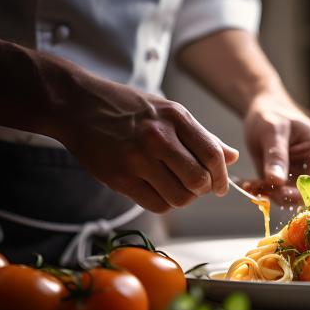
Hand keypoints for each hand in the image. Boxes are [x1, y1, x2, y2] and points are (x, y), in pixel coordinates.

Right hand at [55, 77, 237, 212]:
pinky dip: (163, 203)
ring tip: (175, 187)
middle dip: (203, 189)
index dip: (221, 176)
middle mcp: (158, 137)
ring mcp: (137, 159)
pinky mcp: (119, 178)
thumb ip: (201, 136)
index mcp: (175, 117)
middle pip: (198, 180)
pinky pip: (156, 205)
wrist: (76, 104)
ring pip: (179, 197)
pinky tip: (157, 190)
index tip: (219, 186)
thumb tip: (232, 157)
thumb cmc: (128, 108)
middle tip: (196, 187)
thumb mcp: (169, 111)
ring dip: (183, 198)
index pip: (212, 155)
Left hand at [242, 91, 309, 204]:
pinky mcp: (286, 182)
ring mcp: (301, 177)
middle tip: (263, 189)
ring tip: (252, 184)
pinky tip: (250, 184)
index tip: (283, 193)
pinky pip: (278, 196)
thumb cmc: (272, 114)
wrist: (262, 112)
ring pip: (292, 200)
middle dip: (286, 197)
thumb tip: (276, 182)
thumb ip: (276, 156)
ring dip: (272, 196)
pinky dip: (263, 193)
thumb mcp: (273, 130)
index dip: (309, 194)